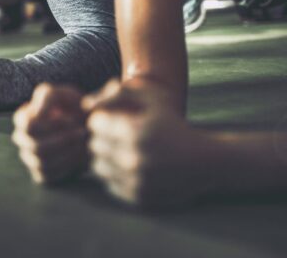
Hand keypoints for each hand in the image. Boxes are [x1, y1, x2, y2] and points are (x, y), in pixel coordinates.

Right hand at [11, 83, 88, 183]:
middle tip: (82, 132)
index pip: (28, 126)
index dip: (52, 125)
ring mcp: (30, 157)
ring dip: (67, 153)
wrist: (88, 125)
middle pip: (36, 146)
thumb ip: (48, 97)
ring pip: (42, 162)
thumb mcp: (62, 94)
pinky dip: (65, 166)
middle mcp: (22, 139)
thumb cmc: (73, 107)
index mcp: (22, 119)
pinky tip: (78, 155)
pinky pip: (48, 174)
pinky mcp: (41, 173)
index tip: (71, 119)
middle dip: (63, 140)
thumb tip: (37, 114)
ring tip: (82, 143)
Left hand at [83, 79, 211, 207]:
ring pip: (97, 165)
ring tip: (122, 150)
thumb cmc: (175, 125)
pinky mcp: (137, 196)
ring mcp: (135, 180)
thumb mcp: (154, 98)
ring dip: (105, 156)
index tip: (116, 120)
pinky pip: (109, 183)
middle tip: (120, 135)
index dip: (104, 119)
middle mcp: (132, 158)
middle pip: (93, 144)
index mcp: (134, 132)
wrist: (204, 162)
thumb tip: (85, 104)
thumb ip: (119, 92)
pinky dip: (115, 174)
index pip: (94, 124)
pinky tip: (130, 166)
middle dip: (103, 137)